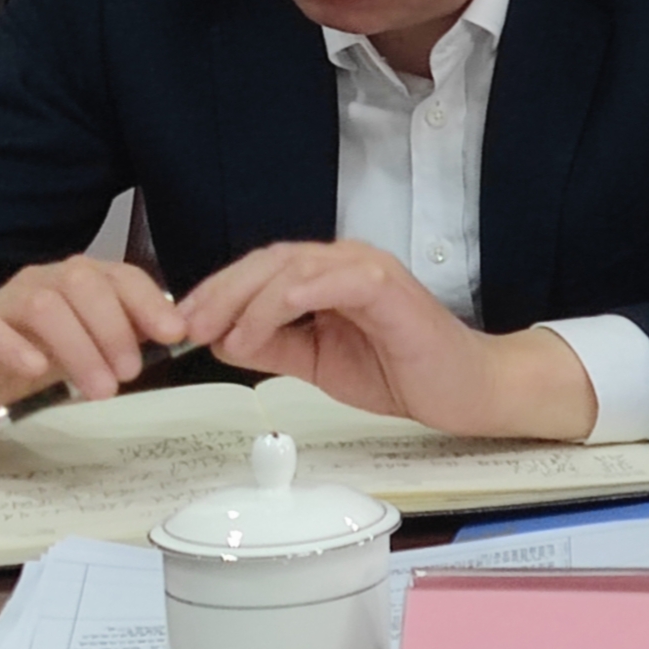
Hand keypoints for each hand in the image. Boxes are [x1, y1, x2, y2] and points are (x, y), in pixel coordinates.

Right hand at [0, 256, 190, 422]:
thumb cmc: (41, 354)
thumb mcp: (94, 346)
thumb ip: (130, 335)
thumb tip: (179, 335)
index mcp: (83, 279)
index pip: (122, 277)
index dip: (150, 303)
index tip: (174, 335)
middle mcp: (47, 279)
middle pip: (85, 286)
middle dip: (115, 330)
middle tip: (129, 374)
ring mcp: (7, 299)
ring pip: (45, 306)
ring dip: (78, 348)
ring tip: (100, 389)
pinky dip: (17, 348)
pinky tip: (37, 370)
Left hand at [173, 240, 597, 441]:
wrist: (464, 389)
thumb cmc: (402, 371)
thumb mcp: (317, 361)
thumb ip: (274, 346)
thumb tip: (221, 341)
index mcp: (330, 276)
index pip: (262, 269)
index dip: (218, 292)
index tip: (183, 326)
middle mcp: (347, 262)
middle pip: (269, 260)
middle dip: (221, 292)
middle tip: (189, 328)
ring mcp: (368, 270)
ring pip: (292, 266)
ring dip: (248, 299)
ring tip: (222, 337)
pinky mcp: (387, 287)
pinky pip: (331, 281)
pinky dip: (290, 297)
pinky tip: (263, 321)